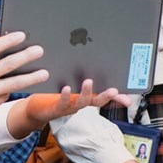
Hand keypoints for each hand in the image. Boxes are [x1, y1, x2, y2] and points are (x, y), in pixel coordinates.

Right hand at [0, 32, 46, 132]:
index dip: (9, 40)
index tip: (22, 35)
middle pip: (8, 65)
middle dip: (26, 56)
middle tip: (39, 51)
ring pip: (14, 83)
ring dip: (32, 77)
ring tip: (44, 73)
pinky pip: (7, 93)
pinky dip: (16, 88)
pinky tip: (26, 84)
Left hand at [7, 79, 130, 138]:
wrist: (34, 108)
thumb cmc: (53, 91)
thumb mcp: (69, 81)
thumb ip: (77, 72)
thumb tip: (88, 54)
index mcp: (84, 96)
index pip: (103, 97)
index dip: (116, 98)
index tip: (127, 97)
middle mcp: (79, 102)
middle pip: (96, 101)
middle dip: (106, 96)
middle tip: (114, 90)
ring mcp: (68, 107)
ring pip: (80, 102)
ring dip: (86, 92)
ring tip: (88, 82)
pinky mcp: (55, 108)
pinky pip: (62, 103)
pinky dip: (65, 96)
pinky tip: (66, 88)